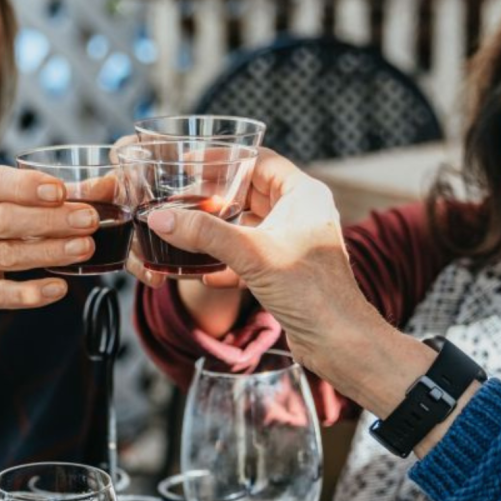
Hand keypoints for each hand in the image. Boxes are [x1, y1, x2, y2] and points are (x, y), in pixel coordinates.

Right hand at [0, 161, 100, 310]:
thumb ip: (54, 189)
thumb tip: (108, 186)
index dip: (26, 187)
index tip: (59, 190)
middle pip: (4, 221)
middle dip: (49, 220)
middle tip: (89, 219)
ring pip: (6, 256)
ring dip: (49, 253)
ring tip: (85, 248)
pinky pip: (0, 295)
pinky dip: (30, 294)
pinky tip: (58, 288)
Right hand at [144, 149, 384, 372]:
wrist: (339, 342)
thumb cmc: (312, 292)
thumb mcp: (252, 255)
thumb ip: (205, 233)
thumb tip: (162, 219)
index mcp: (303, 195)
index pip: (258, 161)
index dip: (223, 158)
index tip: (190, 161)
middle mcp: (300, 213)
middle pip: (249, 191)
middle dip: (214, 196)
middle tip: (180, 197)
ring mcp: (293, 241)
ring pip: (246, 224)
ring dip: (217, 229)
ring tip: (185, 229)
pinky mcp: (285, 268)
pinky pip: (249, 253)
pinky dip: (227, 259)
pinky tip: (203, 272)